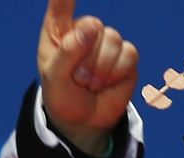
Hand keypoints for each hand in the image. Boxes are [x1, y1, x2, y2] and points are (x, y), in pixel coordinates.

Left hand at [37, 0, 137, 157]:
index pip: (61, 6)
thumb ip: (68, 52)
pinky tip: (107, 83)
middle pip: (94, 27)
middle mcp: (84, 30)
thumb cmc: (62, 95)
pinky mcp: (126, 54)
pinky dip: (116, 73)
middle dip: (86, 59)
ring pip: (112, 40)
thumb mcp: (54, 79)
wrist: (83, 120)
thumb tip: (92, 27)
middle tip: (78, 79)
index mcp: (58, 32)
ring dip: (101, 70)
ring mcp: (107, 41)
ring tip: (91, 83)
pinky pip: (128, 53)